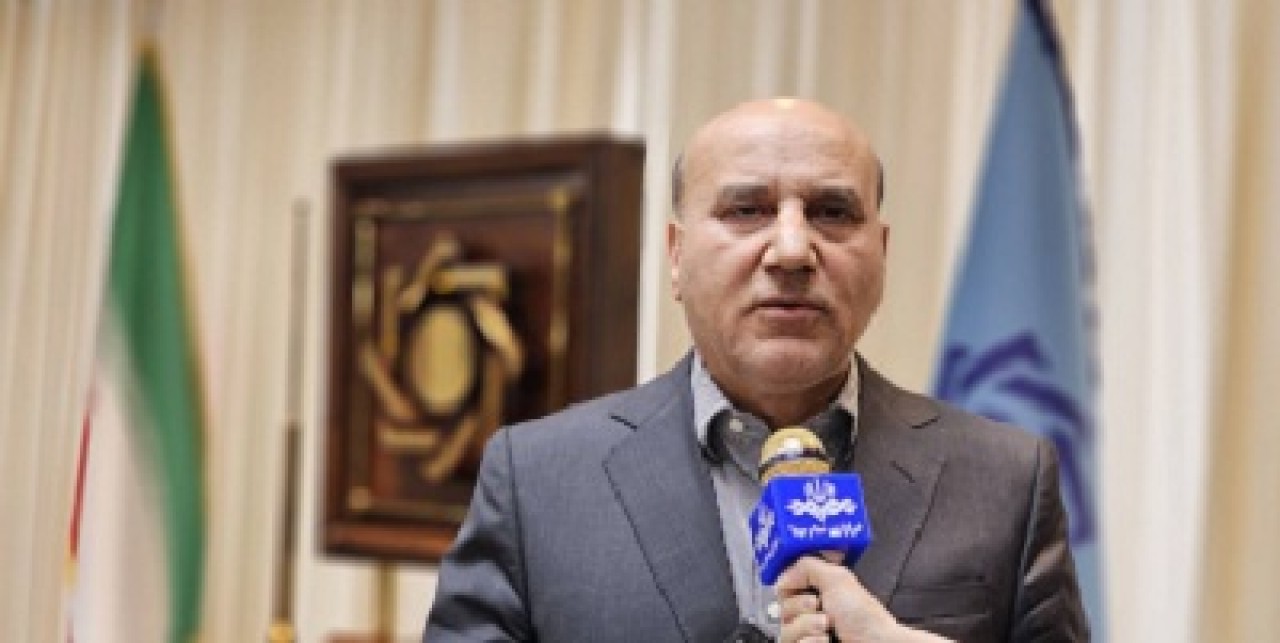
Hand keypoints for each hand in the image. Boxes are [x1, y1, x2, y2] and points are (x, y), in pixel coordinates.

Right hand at [776, 557, 950, 642]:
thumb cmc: (864, 617)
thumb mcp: (837, 578)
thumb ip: (808, 567)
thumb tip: (783, 576)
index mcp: (816, 592)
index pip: (784, 587)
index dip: (788, 587)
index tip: (801, 588)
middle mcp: (810, 613)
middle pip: (781, 608)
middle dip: (801, 607)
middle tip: (822, 608)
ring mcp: (808, 634)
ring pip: (785, 630)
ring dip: (807, 626)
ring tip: (827, 628)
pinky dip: (809, 642)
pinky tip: (825, 641)